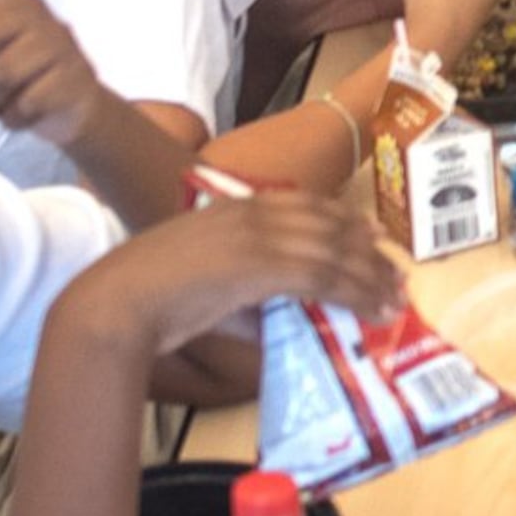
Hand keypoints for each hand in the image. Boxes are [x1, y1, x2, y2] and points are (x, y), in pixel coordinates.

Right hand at [79, 183, 401, 347]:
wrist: (120, 300)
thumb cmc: (147, 295)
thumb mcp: (201, 274)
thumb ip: (239, 285)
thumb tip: (270, 313)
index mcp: (234, 206)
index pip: (305, 202)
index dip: (343, 218)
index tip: (370, 233)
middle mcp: (252, 213)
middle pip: (329, 223)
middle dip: (367, 249)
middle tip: (395, 271)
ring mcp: (258, 236)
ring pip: (334, 251)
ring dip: (371, 276)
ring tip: (395, 298)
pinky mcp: (262, 266)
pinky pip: (324, 277)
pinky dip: (356, 294)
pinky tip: (375, 310)